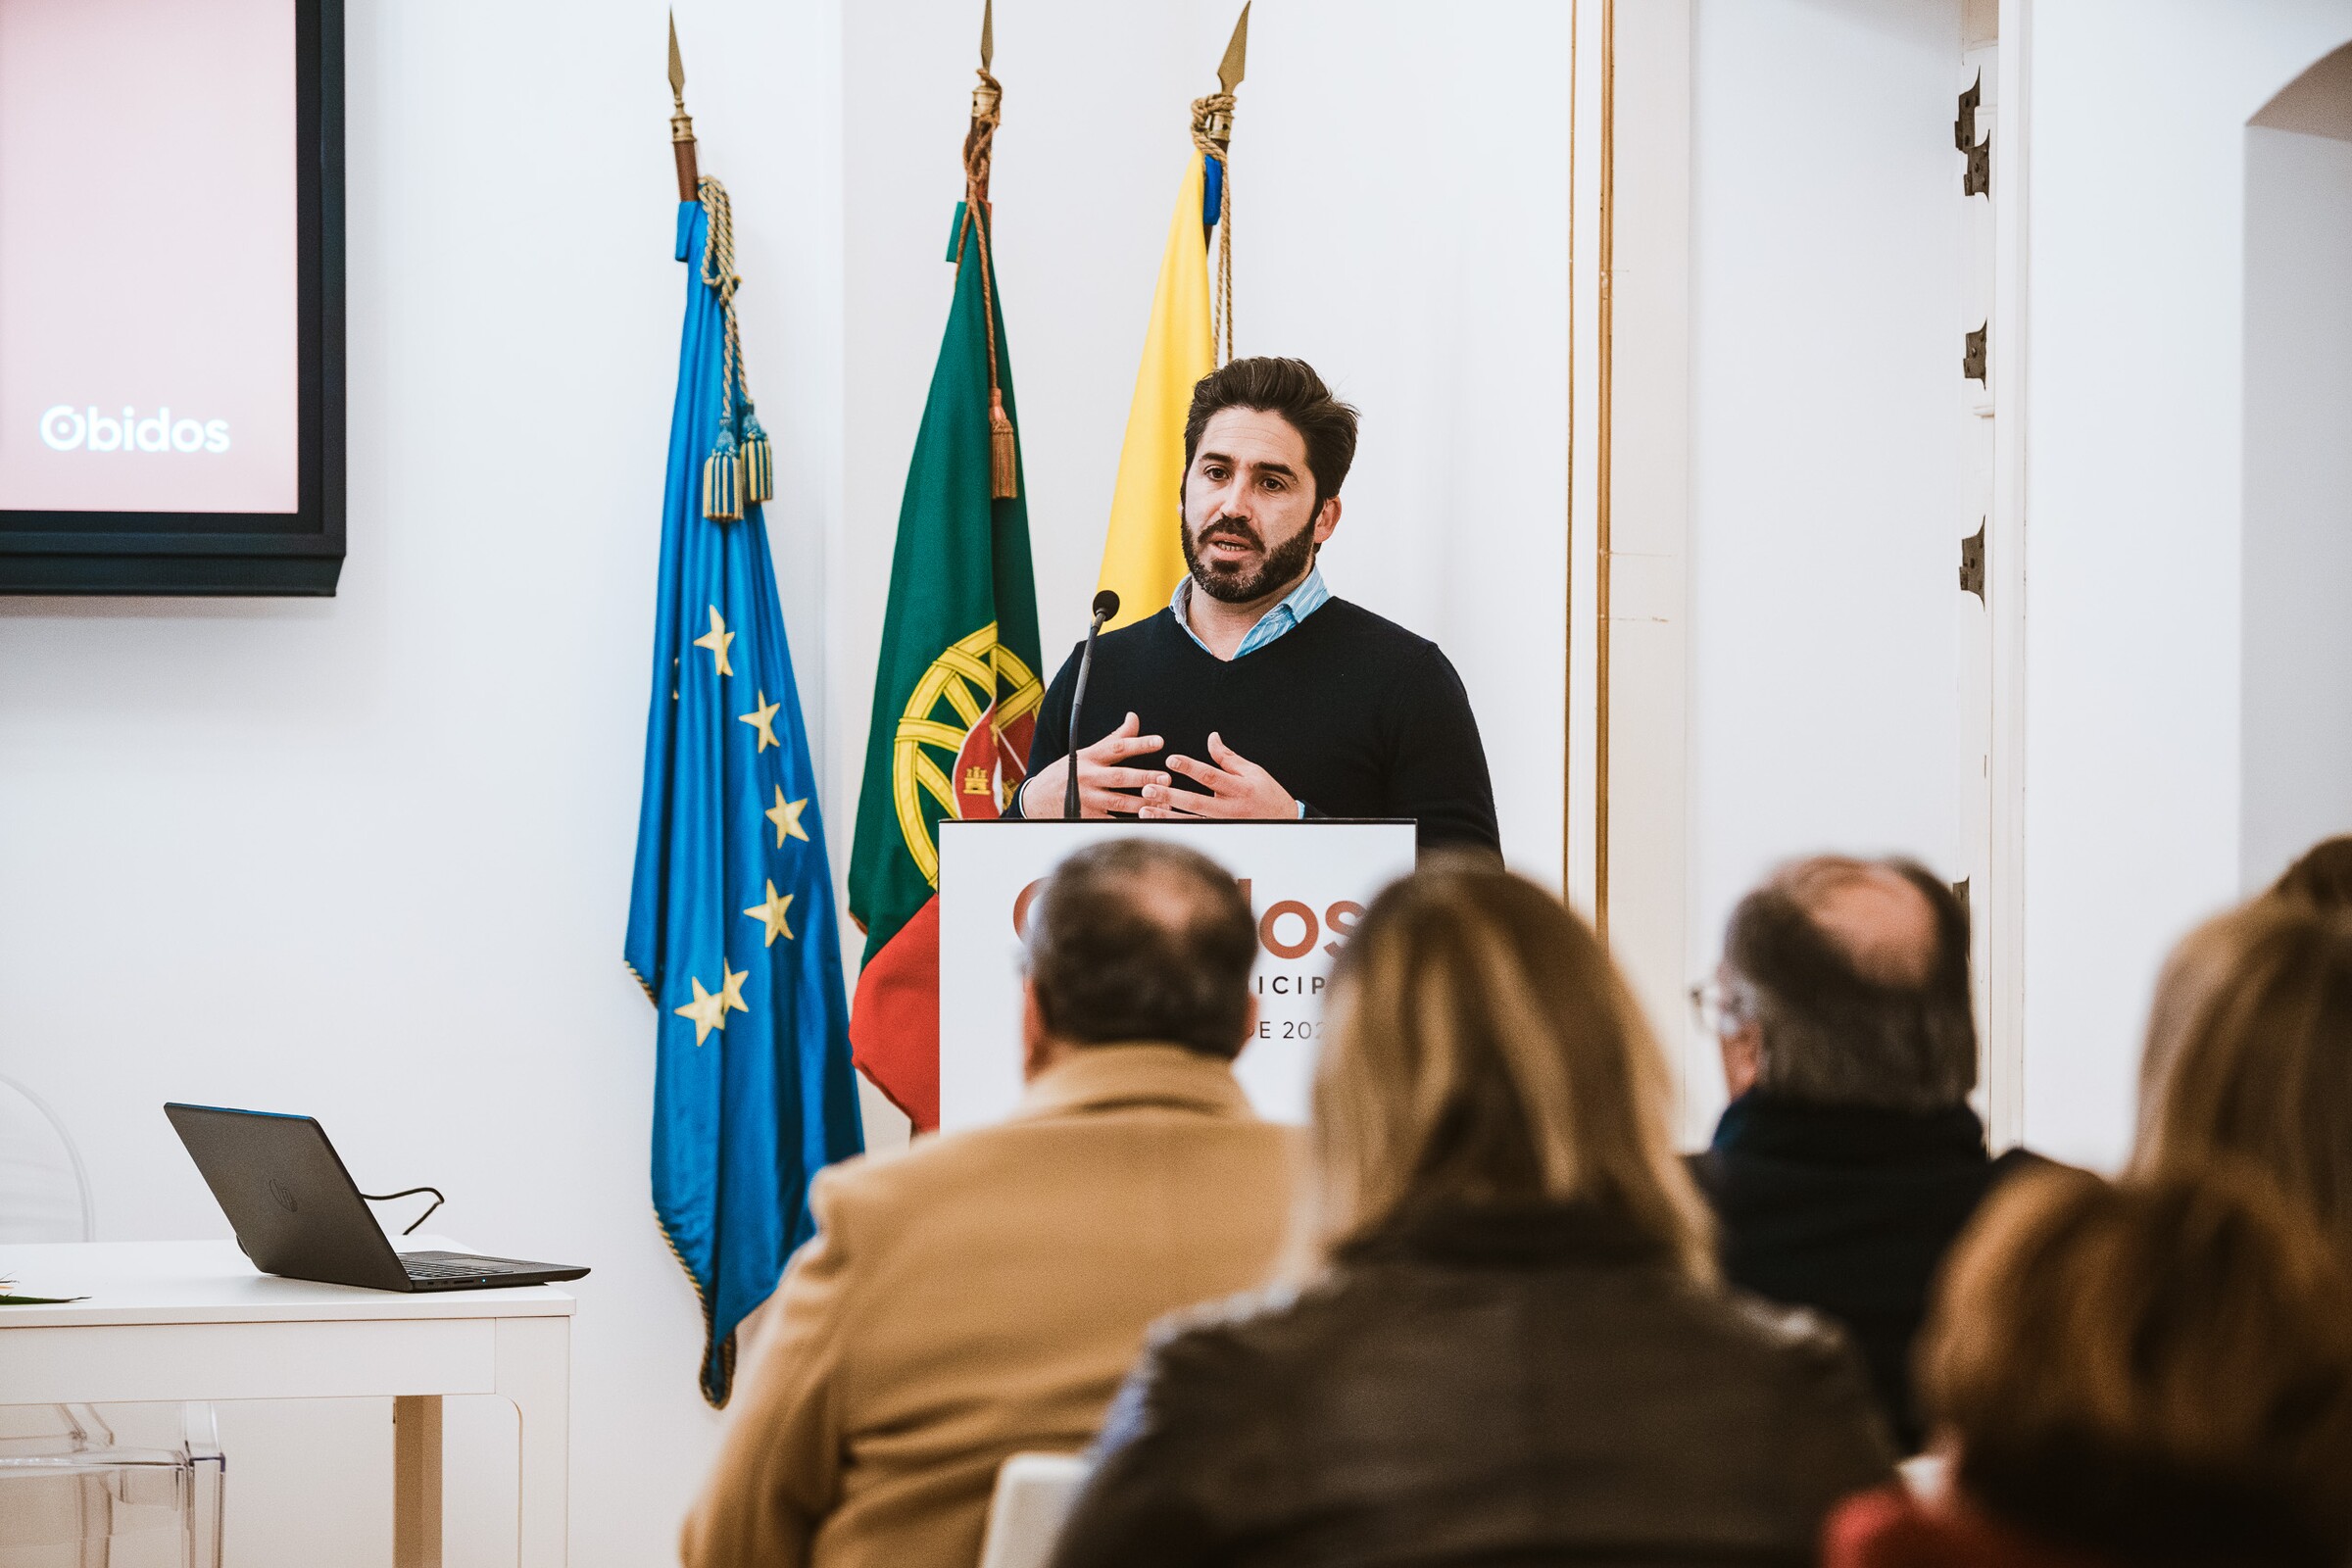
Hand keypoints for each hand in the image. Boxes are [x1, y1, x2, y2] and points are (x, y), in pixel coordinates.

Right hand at [1021, 712, 1168, 818]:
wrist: (1035, 800)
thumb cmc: (1066, 773)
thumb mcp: (1085, 753)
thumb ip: (1113, 739)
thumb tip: (1134, 718)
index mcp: (1089, 757)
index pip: (1117, 747)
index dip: (1139, 743)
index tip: (1160, 742)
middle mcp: (1087, 777)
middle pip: (1120, 776)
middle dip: (1144, 777)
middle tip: (1166, 777)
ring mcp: (1087, 799)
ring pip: (1119, 802)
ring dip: (1142, 802)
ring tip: (1164, 802)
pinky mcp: (1086, 817)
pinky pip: (1112, 820)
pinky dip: (1129, 821)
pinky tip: (1147, 820)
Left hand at [1142, 732, 1297, 819]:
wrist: (1285, 822)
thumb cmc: (1267, 794)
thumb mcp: (1253, 771)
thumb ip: (1227, 757)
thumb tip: (1211, 738)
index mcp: (1239, 787)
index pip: (1211, 776)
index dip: (1190, 767)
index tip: (1171, 759)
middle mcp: (1231, 808)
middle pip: (1196, 802)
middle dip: (1171, 795)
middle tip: (1148, 788)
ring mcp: (1224, 825)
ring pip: (1191, 821)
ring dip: (1166, 816)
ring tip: (1145, 810)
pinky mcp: (1220, 836)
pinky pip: (1195, 832)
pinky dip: (1175, 828)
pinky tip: (1158, 823)